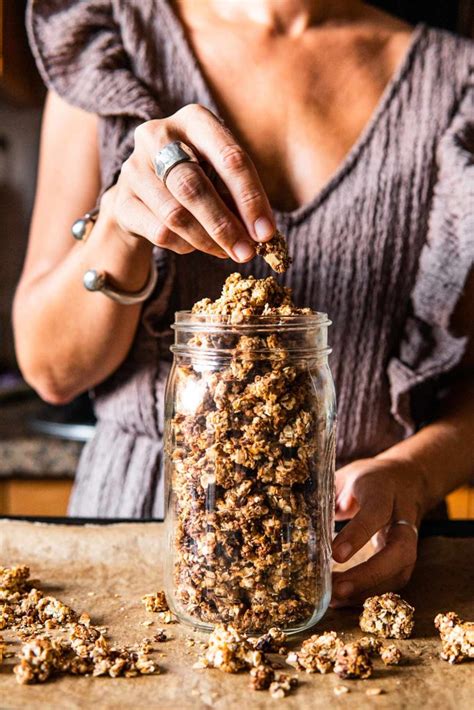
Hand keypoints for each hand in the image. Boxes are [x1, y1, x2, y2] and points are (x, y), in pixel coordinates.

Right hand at [107, 104, 274, 259]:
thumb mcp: (220, 175)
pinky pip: (159, 232)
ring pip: (175, 215)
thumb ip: (239, 198)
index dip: (251, 199)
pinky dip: (185, 245)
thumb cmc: (196, 179)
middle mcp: (158, 135)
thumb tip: (261, 234)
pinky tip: (195, 245)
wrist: (142, 193)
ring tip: (227, 252)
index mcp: (194, 120)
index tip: (266, 232)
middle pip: (195, 187)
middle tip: (247, 252)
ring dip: (207, 240)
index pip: (229, 159)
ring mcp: (134, 167)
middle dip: (226, 226)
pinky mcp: (121, 200)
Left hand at [330, 457, 425, 606]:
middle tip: (338, 589)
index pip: (375, 513)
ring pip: (400, 572)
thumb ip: (325, 492)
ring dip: (368, 590)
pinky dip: (371, 594)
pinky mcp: (406, 558)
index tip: (335, 555)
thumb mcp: (346, 476)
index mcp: (383, 491)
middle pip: (399, 551)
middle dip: (370, 575)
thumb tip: (293, 512)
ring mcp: (409, 540)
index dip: (357, 535)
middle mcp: (402, 517)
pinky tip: (345, 599)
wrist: (408, 479)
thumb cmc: (368, 479)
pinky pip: (394, 581)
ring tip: (334, 598)